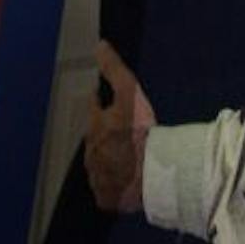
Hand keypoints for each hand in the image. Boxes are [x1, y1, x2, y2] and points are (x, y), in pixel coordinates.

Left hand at [85, 40, 155, 212]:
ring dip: (109, 161)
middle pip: (97, 139)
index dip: (102, 105)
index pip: (95, 110)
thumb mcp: (131, 95)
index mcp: (95, 128)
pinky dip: (114, 186)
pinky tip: (125, 184)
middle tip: (123, 133)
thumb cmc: (141, 134)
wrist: (153, 176)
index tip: (108, 101)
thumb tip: (100, 45)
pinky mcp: (107, 198)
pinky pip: (107, 191)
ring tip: (125, 159)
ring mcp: (97, 178)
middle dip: (105, 134)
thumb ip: (115, 70)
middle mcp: (91, 154)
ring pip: (100, 165)